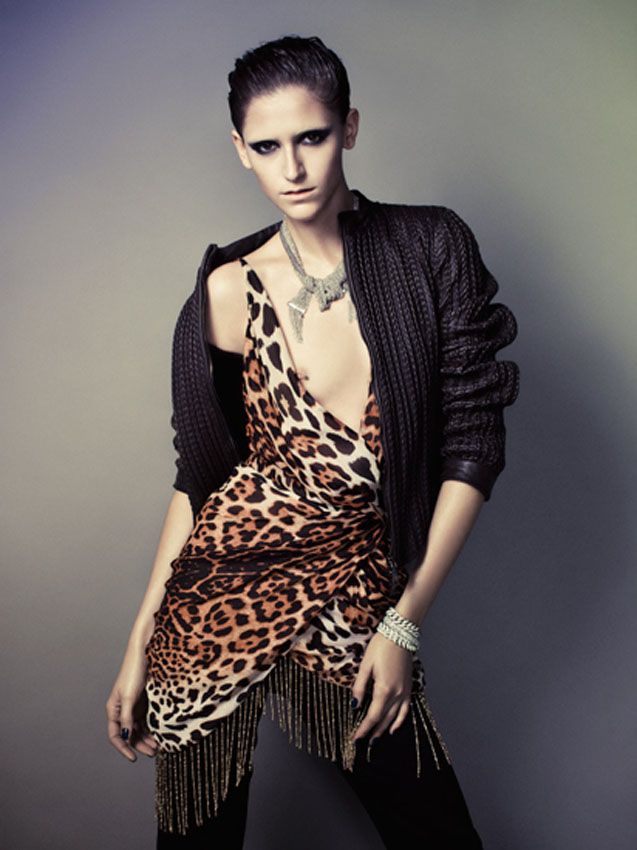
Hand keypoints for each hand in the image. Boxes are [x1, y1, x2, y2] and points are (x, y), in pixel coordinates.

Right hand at [106, 647, 157, 761]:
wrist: (146, 653)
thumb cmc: (134, 672)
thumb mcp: (130, 697)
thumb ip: (127, 717)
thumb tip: (125, 736)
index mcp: (114, 709)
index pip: (115, 735)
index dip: (123, 748)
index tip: (133, 758)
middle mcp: (122, 710)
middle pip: (129, 734)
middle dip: (140, 745)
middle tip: (154, 753)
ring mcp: (133, 706)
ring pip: (139, 728)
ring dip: (147, 738)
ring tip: (159, 747)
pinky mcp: (144, 702)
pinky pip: (146, 720)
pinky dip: (152, 729)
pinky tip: (160, 734)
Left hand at [350, 631, 413, 742]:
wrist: (400, 634)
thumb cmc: (381, 646)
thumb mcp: (366, 665)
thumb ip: (359, 687)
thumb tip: (354, 705)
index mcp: (384, 689)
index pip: (372, 716)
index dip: (363, 729)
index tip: (355, 738)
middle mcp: (396, 694)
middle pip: (383, 719)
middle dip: (372, 732)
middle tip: (362, 741)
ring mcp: (404, 692)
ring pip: (394, 717)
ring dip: (384, 729)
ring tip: (375, 739)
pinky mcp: (408, 687)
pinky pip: (405, 710)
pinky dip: (400, 721)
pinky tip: (394, 727)